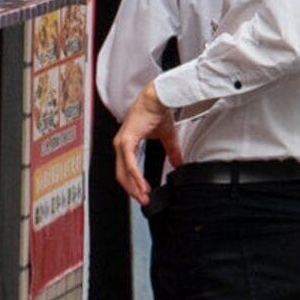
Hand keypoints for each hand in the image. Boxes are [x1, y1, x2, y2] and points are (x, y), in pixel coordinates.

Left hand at [112, 86, 179, 206]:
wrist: (158, 99)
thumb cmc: (158, 112)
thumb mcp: (166, 137)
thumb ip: (171, 151)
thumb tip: (178, 163)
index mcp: (127, 144)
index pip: (126, 169)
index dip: (134, 183)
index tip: (144, 193)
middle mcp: (121, 145)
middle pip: (122, 175)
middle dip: (132, 190)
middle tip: (144, 200)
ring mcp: (121, 143)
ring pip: (123, 172)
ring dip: (133, 187)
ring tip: (144, 196)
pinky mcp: (126, 141)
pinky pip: (129, 164)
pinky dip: (135, 176)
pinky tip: (142, 184)